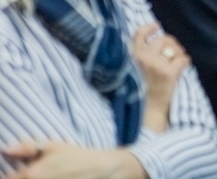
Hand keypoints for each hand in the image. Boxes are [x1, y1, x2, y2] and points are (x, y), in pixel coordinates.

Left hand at [3, 141, 144, 178]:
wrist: (101, 169)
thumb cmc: (76, 156)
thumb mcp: (53, 146)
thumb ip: (27, 148)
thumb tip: (5, 149)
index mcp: (32, 174)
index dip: (8, 176)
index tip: (12, 172)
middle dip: (18, 178)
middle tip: (30, 174)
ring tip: (42, 175)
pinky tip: (49, 178)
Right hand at [132, 23, 189, 130]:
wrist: (144, 113)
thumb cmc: (137, 93)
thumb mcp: (129, 70)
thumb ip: (138, 56)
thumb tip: (154, 40)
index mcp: (130, 56)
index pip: (139, 34)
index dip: (150, 28)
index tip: (157, 26)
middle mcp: (142, 57)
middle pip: (162, 39)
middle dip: (171, 44)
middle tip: (173, 53)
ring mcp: (156, 64)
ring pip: (174, 47)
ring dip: (179, 53)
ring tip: (177, 62)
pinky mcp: (168, 73)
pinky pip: (183, 59)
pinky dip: (185, 63)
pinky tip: (182, 70)